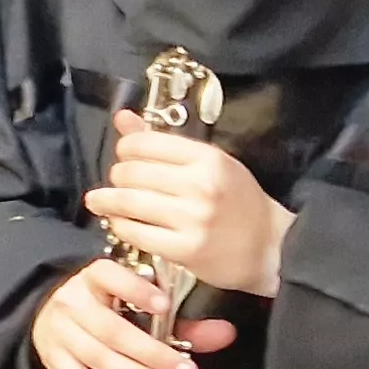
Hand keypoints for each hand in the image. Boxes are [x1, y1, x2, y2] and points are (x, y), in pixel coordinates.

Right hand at [32, 258, 243, 368]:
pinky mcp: (55, 360)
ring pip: (99, 357)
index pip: (109, 276)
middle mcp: (74, 302)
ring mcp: (61, 332)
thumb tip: (226, 333)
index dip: (135, 289)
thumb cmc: (104, 309)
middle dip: (151, 353)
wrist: (50, 318)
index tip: (164, 305)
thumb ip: (181, 322)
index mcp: (95, 280)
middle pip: (112, 329)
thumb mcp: (138, 307)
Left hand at [84, 111, 293, 294]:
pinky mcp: (185, 250)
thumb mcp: (210, 163)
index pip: (145, 143)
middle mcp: (199, 185)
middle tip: (116, 180)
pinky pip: (137, 233)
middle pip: (132, 173)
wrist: (270, 246)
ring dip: (107, 201)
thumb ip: (164, 142)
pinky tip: (119, 222)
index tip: (124, 155)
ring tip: (99, 201)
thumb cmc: (239, 201)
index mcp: (207, 158)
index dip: (125, 148)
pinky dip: (120, 226)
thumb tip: (122, 118)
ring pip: (129, 203)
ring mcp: (192, 219)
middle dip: (116, 175)